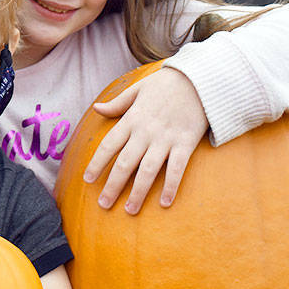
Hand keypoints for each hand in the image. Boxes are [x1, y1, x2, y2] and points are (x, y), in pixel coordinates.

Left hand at [82, 67, 207, 212]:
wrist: (200, 78)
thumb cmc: (168, 82)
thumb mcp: (138, 88)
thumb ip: (117, 103)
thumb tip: (96, 108)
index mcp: (132, 119)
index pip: (108, 145)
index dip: (97, 164)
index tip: (87, 180)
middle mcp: (146, 132)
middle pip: (125, 163)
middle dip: (113, 185)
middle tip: (103, 205)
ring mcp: (166, 138)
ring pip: (148, 170)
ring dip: (138, 192)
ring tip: (129, 211)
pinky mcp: (186, 143)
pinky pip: (176, 168)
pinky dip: (170, 186)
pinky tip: (164, 203)